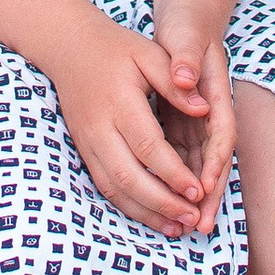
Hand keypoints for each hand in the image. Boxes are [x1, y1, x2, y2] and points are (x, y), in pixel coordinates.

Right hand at [51, 19, 213, 235]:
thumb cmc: (118, 49)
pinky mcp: (83, 150)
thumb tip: (204, 110)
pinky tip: (152, 217)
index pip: (148, 146)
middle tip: (192, 217)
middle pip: (129, 175)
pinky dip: (128, 206)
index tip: (199, 191)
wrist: (69, 47)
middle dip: (162, 202)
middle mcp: (99, 127)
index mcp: (120, 102)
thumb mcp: (150, 54)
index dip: (173, 173)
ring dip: (145, 212)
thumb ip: (176, 83)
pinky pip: (103, 186)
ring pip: (114, 188)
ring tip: (176, 226)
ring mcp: (88, 142)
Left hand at [150, 33, 235, 235]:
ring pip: (199, 166)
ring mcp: (199, 122)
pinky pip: (184, 160)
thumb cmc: (186, 27)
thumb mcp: (186, 37)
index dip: (214, 163)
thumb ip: (186, 57)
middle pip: (214, 160)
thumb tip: (185, 80)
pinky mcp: (184, 125)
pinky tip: (169, 205)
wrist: (188, 18)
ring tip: (187, 227)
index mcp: (215, 95)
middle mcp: (211, 114)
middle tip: (200, 225)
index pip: (221, 135)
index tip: (204, 187)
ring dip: (196, 197)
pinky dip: (180, 183)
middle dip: (209, 194)